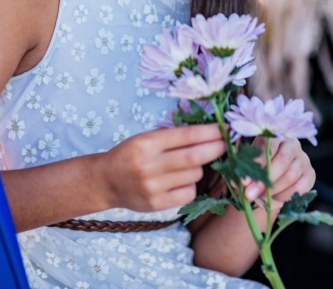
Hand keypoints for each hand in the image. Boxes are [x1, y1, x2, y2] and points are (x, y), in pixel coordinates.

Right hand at [99, 124, 226, 211]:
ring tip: (186, 165)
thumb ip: (171, 137)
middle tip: (227, 144)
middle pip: (194, 157)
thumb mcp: (144, 138)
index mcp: (145, 143)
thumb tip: (208, 132)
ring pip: (194, 175)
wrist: (106, 181)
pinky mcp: (157, 203)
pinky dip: (190, 185)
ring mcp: (153, 186)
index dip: (209, 132)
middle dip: (215, 149)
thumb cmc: (129, 154)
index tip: (224, 129)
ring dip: (199, 168)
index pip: (185, 136)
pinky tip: (179, 180)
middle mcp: (149, 165)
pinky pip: (188, 193)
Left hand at [242, 138, 315, 205]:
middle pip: (282, 160)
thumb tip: (239, 182)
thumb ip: (242, 170)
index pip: (267, 144)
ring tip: (260, 196)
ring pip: (291, 175)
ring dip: (273, 189)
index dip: (256, 163)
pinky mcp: (310, 174)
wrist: (272, 181)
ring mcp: (303, 159)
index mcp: (273, 136)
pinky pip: (300, 187)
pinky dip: (285, 195)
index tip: (244, 180)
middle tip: (250, 194)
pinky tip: (275, 196)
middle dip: (264, 179)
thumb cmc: (256, 168)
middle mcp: (292, 144)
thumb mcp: (247, 165)